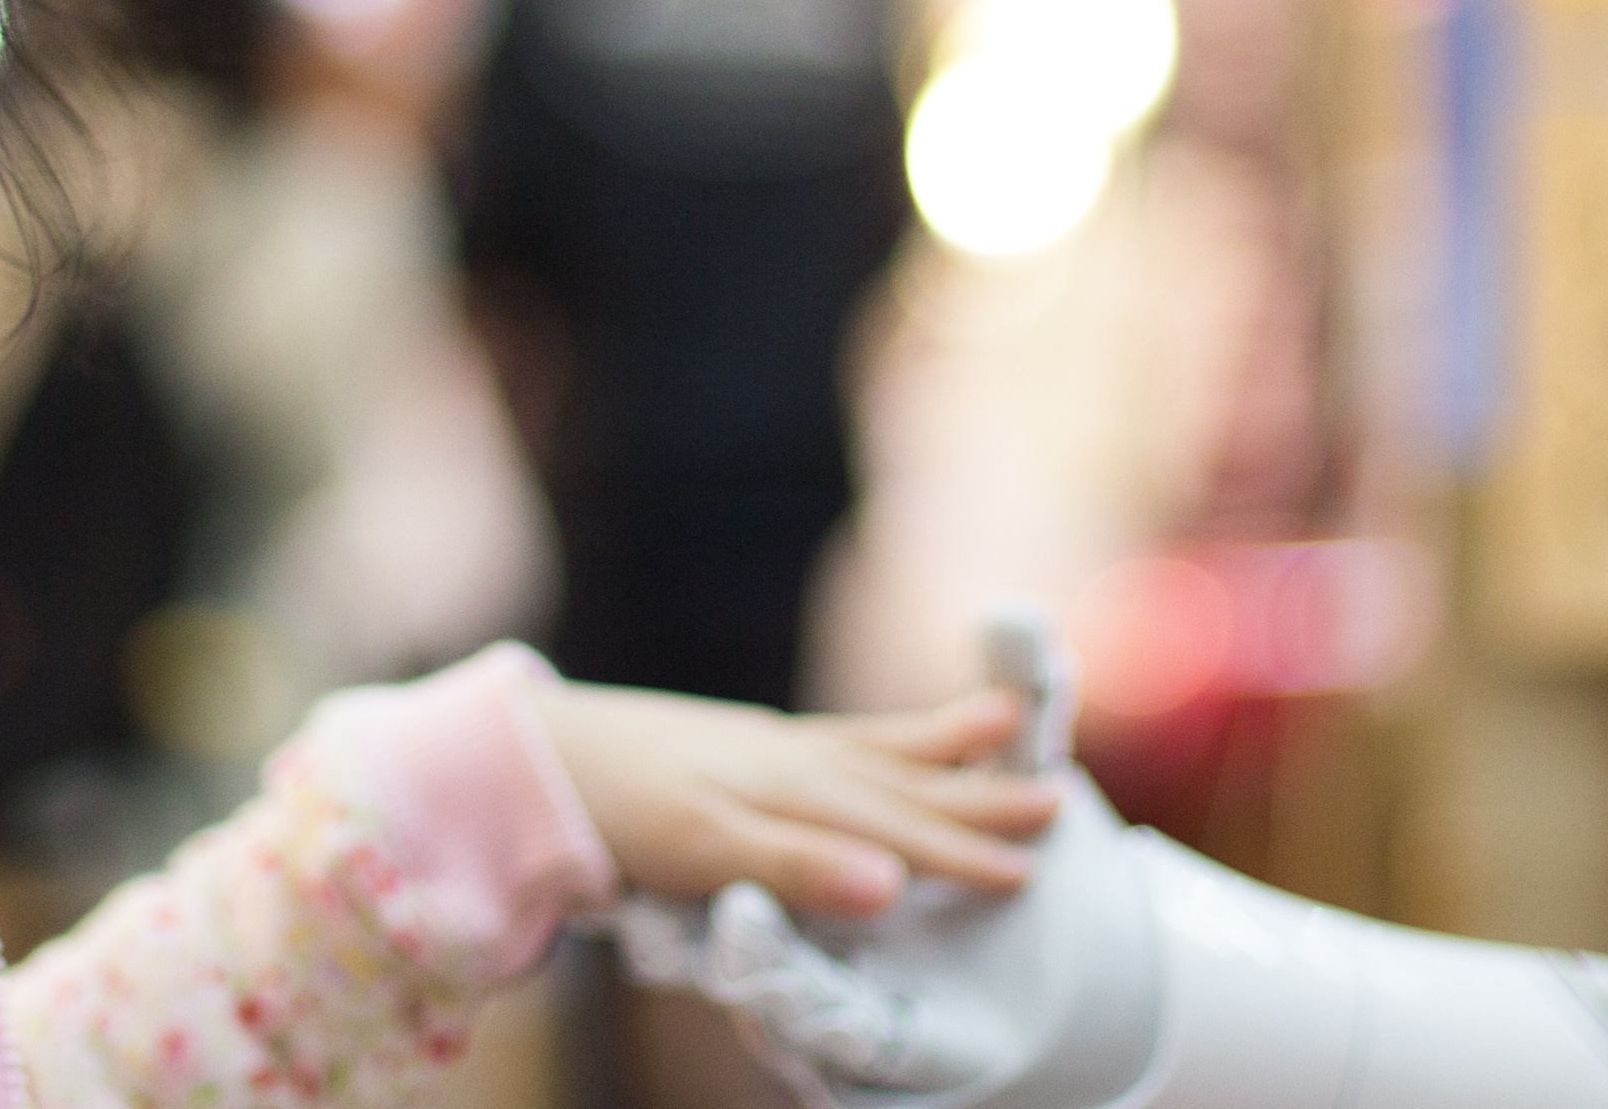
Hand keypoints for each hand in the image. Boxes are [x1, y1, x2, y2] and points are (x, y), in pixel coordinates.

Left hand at [535, 683, 1061, 918]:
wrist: (552, 754)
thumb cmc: (622, 815)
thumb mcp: (704, 853)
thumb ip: (798, 869)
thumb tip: (892, 883)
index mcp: (797, 795)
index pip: (896, 831)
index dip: (960, 855)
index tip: (1026, 872)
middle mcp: (800, 761)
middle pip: (906, 786)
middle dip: (979, 803)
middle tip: (1056, 809)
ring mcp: (781, 744)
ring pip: (887, 750)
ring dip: (952, 747)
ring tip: (1011, 725)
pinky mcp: (759, 739)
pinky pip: (852, 731)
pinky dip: (898, 730)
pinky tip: (917, 729)